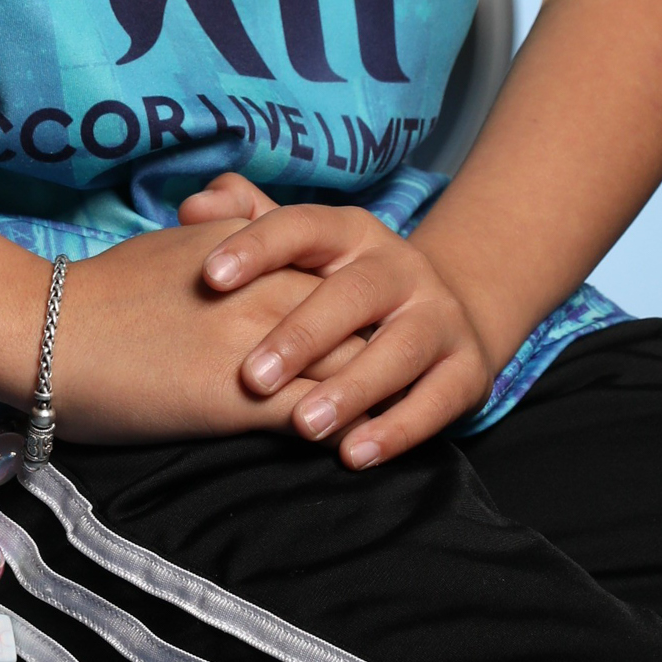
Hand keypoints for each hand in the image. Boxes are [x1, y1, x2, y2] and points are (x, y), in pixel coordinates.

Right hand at [48, 216, 368, 445]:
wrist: (52, 330)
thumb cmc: (106, 290)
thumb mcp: (181, 240)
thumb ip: (232, 238)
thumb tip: (256, 246)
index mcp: (255, 246)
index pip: (338, 272)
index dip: (363, 306)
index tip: (378, 333)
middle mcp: (269, 286)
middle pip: (360, 317)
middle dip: (384, 349)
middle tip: (403, 380)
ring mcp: (260, 342)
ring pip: (350, 367)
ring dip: (372, 394)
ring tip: (389, 421)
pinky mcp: (242, 399)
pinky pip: (317, 416)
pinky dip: (341, 432)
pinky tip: (348, 449)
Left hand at [190, 183, 497, 467]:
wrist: (444, 316)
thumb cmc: (343, 287)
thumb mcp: (302, 252)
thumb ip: (248, 225)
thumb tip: (193, 207)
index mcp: (351, 233)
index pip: (302, 227)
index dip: (257, 247)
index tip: (210, 278)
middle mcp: (399, 267)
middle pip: (353, 293)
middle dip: (302, 335)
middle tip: (252, 377)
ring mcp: (439, 316)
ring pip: (400, 348)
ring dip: (352, 389)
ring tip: (304, 427)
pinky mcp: (467, 368)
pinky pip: (439, 399)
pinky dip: (400, 429)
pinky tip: (356, 454)